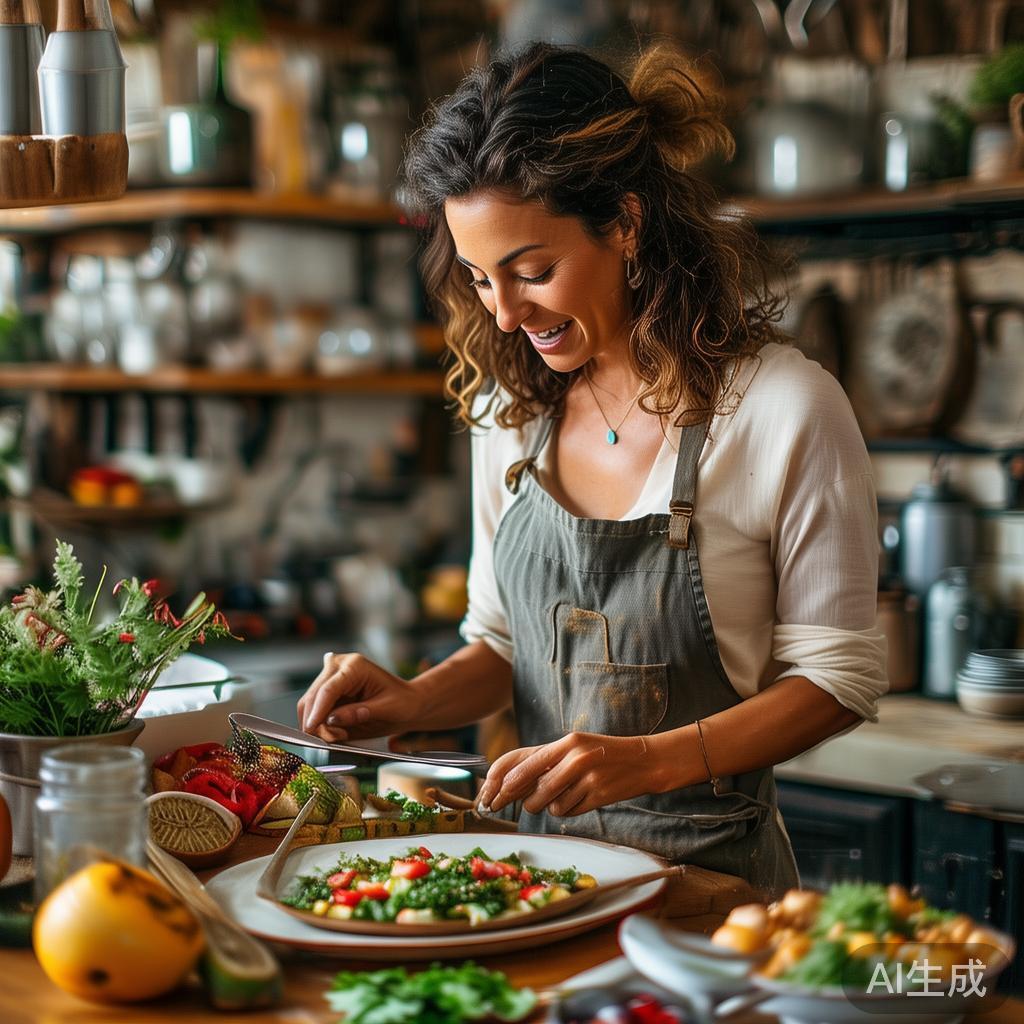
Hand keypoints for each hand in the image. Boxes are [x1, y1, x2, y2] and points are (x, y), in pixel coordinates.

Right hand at [297, 652, 420, 742]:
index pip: (329, 689)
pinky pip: (313, 710)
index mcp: (355, 665)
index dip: (318, 711)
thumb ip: (361, 713)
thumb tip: (333, 720)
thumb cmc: (402, 702)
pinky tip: (337, 731)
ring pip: (308, 704)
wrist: (405, 702)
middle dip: (317, 721)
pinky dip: (318, 724)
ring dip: (317, 724)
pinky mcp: (327, 690)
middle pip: (313, 696)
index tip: (312, 729)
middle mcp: (339, 666)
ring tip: (340, 735)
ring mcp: (330, 677)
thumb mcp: (388, 709)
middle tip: (333, 739)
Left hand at [477, 732, 667, 817]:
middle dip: (525, 801)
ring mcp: (587, 777)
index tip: (491, 795)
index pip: (523, 761)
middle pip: (533, 788)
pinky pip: (568, 812)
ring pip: (550, 804)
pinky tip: (582, 798)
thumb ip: (546, 760)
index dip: (503, 780)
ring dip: (549, 806)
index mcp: (566, 742)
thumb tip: (510, 780)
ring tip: (564, 795)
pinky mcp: (598, 796)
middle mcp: (575, 757)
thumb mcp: (575, 747)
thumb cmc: (603, 754)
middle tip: (526, 803)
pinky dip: (569, 810)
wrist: (644, 761)